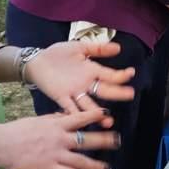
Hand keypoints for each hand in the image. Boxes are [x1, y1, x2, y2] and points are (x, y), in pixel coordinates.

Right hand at [0, 110, 119, 168]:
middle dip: (105, 141)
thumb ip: (55, 119)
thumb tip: (67, 115)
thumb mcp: (39, 120)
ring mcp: (57, 155)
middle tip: (118, 141)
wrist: (1, 144)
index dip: (96, 116)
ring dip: (98, 166)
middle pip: (87, 140)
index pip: (81, 118)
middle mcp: (60, 139)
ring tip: (107, 168)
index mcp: (57, 124)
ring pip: (83, 161)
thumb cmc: (18, 131)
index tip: (108, 115)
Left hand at [20, 40, 134, 115]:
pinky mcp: (61, 97)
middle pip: (104, 90)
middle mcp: (86, 84)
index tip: (131, 73)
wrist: (37, 61)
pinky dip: (76, 114)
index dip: (121, 75)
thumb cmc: (58, 54)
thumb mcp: (79, 47)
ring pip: (89, 104)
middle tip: (130, 95)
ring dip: (98, 113)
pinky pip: (69, 107)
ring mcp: (74, 92)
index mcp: (91, 71)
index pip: (110, 75)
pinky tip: (84, 120)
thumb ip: (98, 48)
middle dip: (117, 93)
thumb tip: (118, 48)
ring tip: (109, 121)